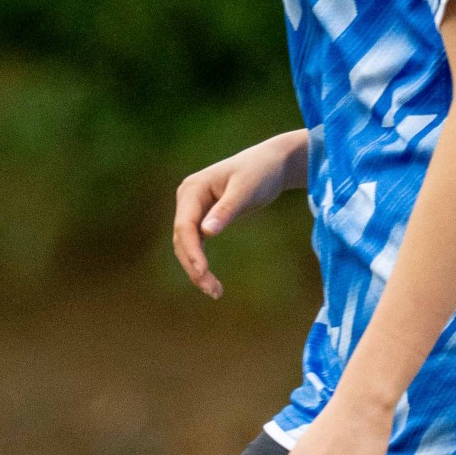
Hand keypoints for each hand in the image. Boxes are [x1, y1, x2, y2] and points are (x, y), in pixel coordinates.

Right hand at [172, 131, 305, 297]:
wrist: (272, 163)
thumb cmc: (261, 171)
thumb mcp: (246, 190)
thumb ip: (227, 210)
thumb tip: (206, 232)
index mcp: (192, 189)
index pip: (185, 225)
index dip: (192, 251)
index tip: (203, 272)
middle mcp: (188, 199)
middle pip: (183, 239)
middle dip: (194, 266)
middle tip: (213, 290)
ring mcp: (193, 209)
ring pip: (188, 245)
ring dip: (197, 269)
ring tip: (215, 292)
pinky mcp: (204, 217)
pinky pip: (197, 244)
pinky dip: (202, 262)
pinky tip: (211, 280)